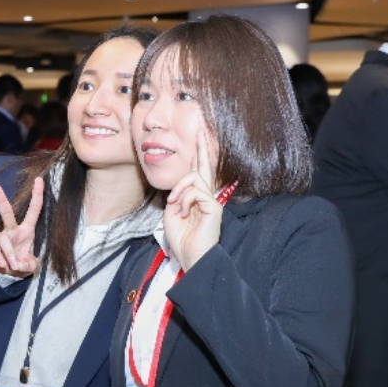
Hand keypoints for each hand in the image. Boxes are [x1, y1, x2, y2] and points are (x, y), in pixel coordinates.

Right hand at [0, 178, 43, 277]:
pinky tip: (4, 265)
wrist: (9, 275)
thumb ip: (30, 265)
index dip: (37, 195)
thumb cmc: (22, 264)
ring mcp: (1, 237)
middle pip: (7, 213)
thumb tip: (20, 264)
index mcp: (27, 230)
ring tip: (14, 265)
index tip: (38, 179)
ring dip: (9, 253)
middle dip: (1, 200)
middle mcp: (12, 230)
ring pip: (3, 239)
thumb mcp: (32, 266)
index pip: (33, 210)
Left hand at [163, 134, 222, 270]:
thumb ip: (177, 196)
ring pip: (194, 178)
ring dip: (179, 190)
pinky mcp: (214, 206)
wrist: (190, 257)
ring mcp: (212, 200)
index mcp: (196, 198)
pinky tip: (184, 212)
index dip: (197, 156)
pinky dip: (185, 200)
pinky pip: (196, 191)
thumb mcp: (172, 213)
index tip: (198, 138)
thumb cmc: (181, 239)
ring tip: (175, 206)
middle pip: (204, 167)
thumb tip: (180, 186)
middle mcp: (207, 196)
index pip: (197, 173)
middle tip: (200, 130)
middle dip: (201, 148)